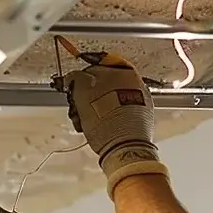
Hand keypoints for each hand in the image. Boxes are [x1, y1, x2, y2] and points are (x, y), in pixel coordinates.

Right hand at [64, 58, 168, 196]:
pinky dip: (102, 118)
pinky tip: (91, 127)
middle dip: (85, 96)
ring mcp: (138, 104)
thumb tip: (74, 77)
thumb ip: (76, 79)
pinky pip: (116, 113)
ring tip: (80, 120)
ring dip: (90, 109)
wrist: (125, 149)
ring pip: (107, 100)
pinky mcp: (137, 120)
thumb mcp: (83, 93)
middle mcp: (136, 85)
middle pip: (103, 84)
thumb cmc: (106, 120)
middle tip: (75, 105)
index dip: (84, 73)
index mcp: (127, 72)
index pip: (101, 64)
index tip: (74, 82)